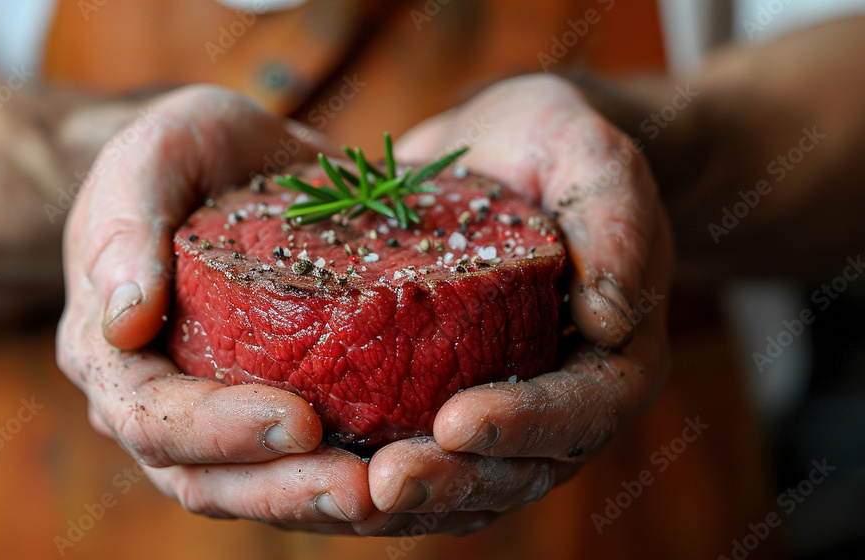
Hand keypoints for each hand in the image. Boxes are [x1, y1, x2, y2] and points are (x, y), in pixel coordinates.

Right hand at [57, 86, 373, 527]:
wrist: (231, 162)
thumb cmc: (182, 155)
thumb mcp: (150, 157)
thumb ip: (123, 227)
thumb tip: (123, 323)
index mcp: (112, 355)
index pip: (153, 418)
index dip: (220, 431)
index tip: (299, 421)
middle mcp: (159, 404)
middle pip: (209, 480)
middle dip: (285, 491)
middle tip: (363, 490)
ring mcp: (219, 418)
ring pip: (262, 490)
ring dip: (326, 504)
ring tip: (396, 496)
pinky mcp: (278, 410)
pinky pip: (310, 465)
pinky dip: (359, 478)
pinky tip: (418, 475)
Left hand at [357, 74, 673, 535]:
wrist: (494, 153)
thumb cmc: (549, 145)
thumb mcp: (589, 153)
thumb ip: (613, 219)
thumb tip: (610, 320)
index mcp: (616, 353)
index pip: (585, 408)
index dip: (527, 425)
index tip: (457, 423)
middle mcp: (564, 400)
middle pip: (521, 470)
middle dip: (455, 481)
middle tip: (387, 480)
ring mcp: (505, 412)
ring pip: (467, 484)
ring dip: (410, 498)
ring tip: (345, 492)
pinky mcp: (443, 403)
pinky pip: (421, 458)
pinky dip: (372, 476)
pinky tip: (316, 471)